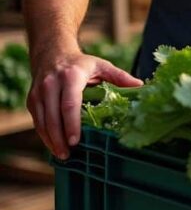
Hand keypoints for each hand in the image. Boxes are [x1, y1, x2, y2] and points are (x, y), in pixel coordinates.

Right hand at [27, 50, 141, 159]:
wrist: (52, 54)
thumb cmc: (80, 63)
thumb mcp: (101, 65)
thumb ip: (119, 76)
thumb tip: (140, 86)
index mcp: (71, 77)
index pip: (69, 104)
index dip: (72, 124)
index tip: (76, 141)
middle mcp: (51, 84)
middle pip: (53, 116)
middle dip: (59, 138)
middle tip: (69, 154)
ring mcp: (39, 93)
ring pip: (42, 121)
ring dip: (51, 140)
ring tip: (62, 155)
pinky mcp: (32, 100)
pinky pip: (37, 121)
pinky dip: (44, 135)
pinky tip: (54, 146)